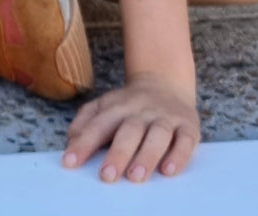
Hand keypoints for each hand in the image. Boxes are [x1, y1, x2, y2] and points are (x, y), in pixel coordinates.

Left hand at [62, 73, 200, 182]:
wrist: (165, 82)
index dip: (83, 143)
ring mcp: (165, 117)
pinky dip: (179, 155)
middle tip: (107, 176)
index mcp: (117, 107)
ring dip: (147, 155)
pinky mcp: (188, 126)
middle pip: (129, 130)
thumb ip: (85, 122)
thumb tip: (70, 142)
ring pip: (158, 134)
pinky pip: (185, 140)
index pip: (98, 125)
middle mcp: (141, 111)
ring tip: (136, 176)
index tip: (69, 163)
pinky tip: (169, 170)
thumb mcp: (104, 106)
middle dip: (118, 153)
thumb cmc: (129, 105)